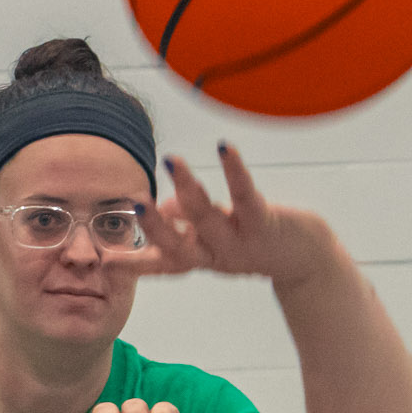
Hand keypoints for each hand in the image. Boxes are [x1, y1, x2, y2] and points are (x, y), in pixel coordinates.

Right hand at [140, 145, 335, 286]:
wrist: (306, 258)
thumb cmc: (254, 241)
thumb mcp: (214, 235)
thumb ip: (184, 223)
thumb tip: (165, 205)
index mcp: (201, 258)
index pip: (162, 263)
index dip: (133, 264)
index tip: (105, 262)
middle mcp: (217, 255)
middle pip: (181, 245)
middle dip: (157, 226)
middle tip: (136, 204)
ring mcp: (240, 241)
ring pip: (209, 217)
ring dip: (189, 189)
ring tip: (171, 161)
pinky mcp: (264, 223)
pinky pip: (246, 195)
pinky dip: (234, 170)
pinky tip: (223, 148)